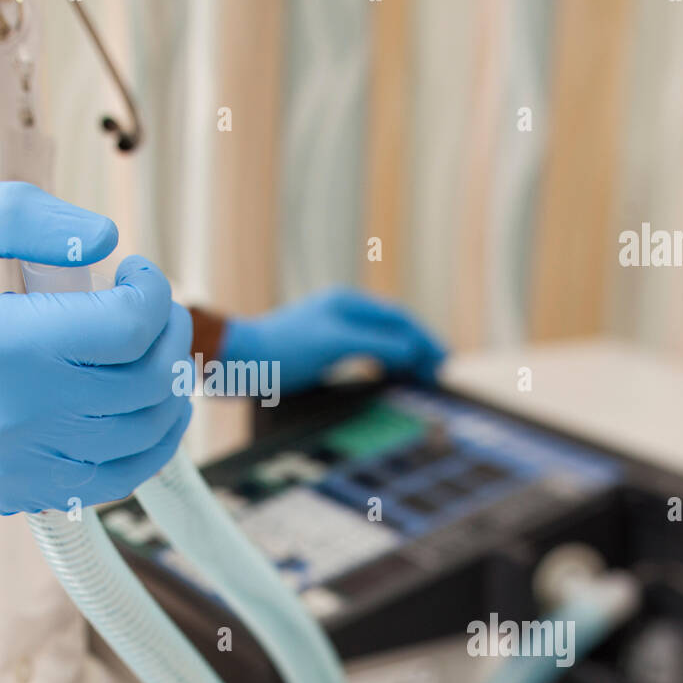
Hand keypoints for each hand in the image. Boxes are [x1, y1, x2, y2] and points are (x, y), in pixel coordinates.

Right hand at [0, 182, 191, 513]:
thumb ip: (22, 215)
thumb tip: (108, 239)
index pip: (123, 329)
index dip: (151, 294)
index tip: (134, 274)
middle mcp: (6, 414)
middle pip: (143, 384)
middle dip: (170, 336)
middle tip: (156, 310)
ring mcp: (14, 464)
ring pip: (142, 436)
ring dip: (168, 388)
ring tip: (152, 352)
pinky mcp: (18, 492)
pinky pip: (117, 478)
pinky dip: (147, 442)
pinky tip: (142, 405)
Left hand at [219, 287, 445, 393]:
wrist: (237, 361)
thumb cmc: (281, 351)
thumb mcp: (336, 345)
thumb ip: (377, 345)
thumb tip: (414, 352)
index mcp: (348, 304)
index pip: (399, 319)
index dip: (425, 340)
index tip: (445, 362)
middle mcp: (341, 311)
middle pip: (392, 328)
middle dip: (418, 348)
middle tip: (439, 374)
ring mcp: (329, 329)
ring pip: (378, 341)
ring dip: (402, 357)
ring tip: (421, 378)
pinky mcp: (318, 349)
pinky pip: (362, 353)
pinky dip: (382, 364)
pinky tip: (385, 379)